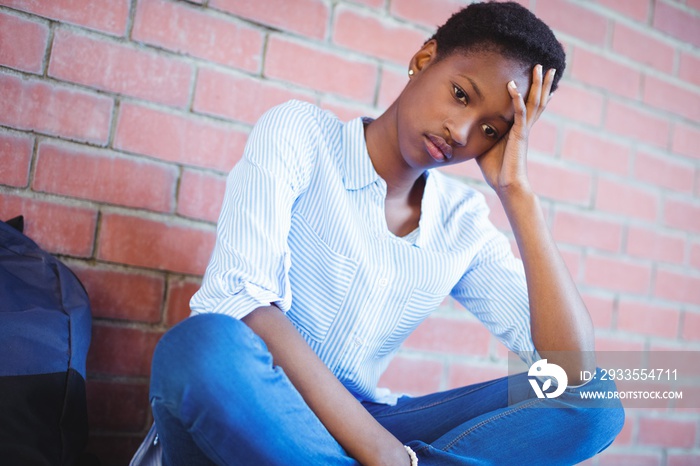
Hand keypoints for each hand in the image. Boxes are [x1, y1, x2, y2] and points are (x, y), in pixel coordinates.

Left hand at [476, 64, 555, 197]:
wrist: (506, 185)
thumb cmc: (496, 169)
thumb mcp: (485, 146)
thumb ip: (482, 134)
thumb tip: (468, 128)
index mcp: (519, 130)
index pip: (530, 108)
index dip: (537, 94)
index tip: (543, 81)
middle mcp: (524, 128)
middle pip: (537, 101)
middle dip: (542, 83)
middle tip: (547, 66)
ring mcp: (523, 130)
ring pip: (534, 102)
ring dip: (536, 84)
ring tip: (539, 67)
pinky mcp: (519, 135)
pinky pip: (520, 113)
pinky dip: (517, 99)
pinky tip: (513, 86)